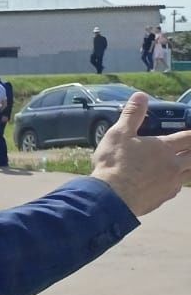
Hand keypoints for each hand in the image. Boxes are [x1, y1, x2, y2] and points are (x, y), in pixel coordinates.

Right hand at [91, 94, 190, 216]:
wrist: (111, 197)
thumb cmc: (115, 163)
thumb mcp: (119, 134)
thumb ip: (132, 115)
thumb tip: (140, 96)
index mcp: (164, 148)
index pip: (188, 137)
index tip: (190, 132)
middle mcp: (173, 165)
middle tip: (187, 147)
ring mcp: (170, 183)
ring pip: (189, 173)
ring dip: (188, 167)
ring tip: (183, 163)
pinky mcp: (163, 197)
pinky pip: (176, 189)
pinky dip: (175, 183)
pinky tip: (168, 183)